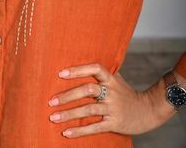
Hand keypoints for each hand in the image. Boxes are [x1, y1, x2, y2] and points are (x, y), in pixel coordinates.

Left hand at [48, 62, 176, 137]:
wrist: (147, 110)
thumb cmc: (126, 93)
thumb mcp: (116, 79)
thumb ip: (101, 74)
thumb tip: (80, 65)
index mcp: (110, 79)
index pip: (95, 69)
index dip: (78, 70)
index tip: (61, 74)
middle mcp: (111, 91)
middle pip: (88, 90)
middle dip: (68, 96)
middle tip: (51, 101)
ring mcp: (113, 108)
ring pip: (88, 110)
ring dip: (69, 114)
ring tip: (53, 117)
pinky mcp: (114, 123)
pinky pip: (95, 127)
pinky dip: (80, 131)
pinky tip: (66, 133)